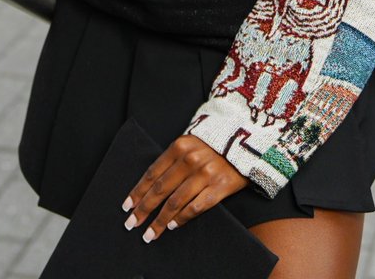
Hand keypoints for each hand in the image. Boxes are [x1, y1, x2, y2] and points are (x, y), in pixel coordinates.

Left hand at [122, 135, 248, 243]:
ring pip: (175, 202)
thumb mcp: (190, 143)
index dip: (138, 191)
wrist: (248, 141)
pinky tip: (172, 225)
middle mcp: (191, 159)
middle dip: (144, 209)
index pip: (153, 173)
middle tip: (132, 224)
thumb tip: (150, 186)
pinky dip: (182, 218)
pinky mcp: (220, 186)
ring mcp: (206, 173)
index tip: (127, 206)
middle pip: (161, 189)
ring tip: (150, 233)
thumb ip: (172, 160)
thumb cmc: (215, 144)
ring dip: (160, 220)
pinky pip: (196, 207)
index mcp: (180, 146)